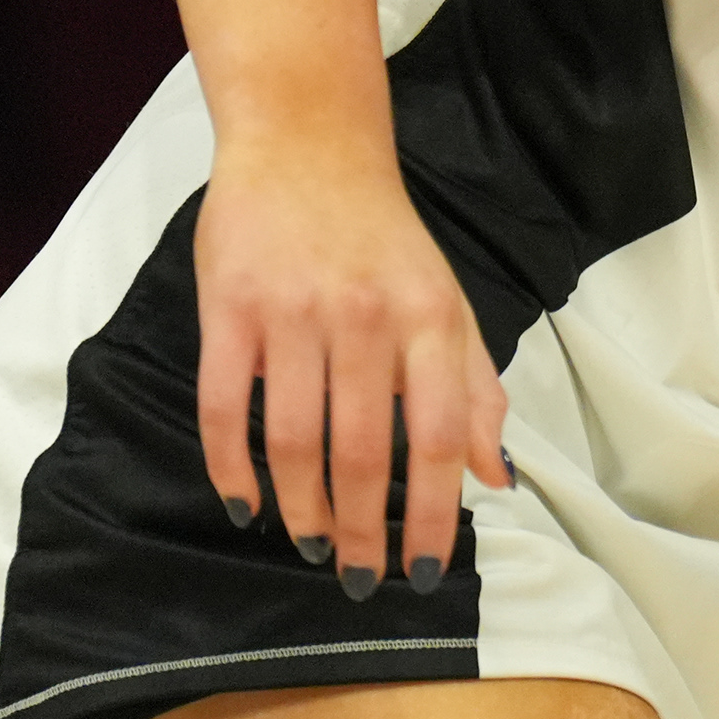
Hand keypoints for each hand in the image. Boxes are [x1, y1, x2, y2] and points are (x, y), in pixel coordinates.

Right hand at [192, 133, 513, 594]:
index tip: (422, 568)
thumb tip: (493, 476)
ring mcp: (292, 312)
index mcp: (429, 316)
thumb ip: (474, 388)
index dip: (430, 512)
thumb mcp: (447, 301)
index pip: (438, 435)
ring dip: (301, 509)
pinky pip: (225, 407)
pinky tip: (246, 503)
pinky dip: (232, 468)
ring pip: (294, 439)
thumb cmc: (383, 235)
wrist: (308, 143)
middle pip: (361, 451)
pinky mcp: (229, 308)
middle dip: (360, 530)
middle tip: (360, 576)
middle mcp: (365, 316)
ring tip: (309, 543)